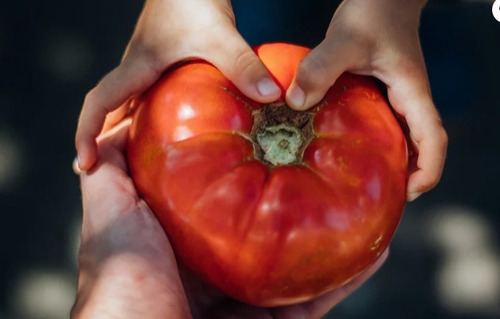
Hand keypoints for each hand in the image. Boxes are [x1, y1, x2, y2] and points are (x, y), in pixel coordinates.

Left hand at [72, 120, 388, 318]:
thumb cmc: (123, 279)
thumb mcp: (112, 213)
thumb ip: (112, 170)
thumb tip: (121, 123)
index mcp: (189, 240)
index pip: (226, 193)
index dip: (251, 165)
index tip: (277, 133)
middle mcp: (221, 269)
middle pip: (269, 226)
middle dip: (298, 197)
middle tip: (329, 161)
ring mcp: (250, 298)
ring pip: (301, 261)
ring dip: (335, 233)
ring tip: (368, 200)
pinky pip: (319, 297)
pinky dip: (349, 276)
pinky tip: (377, 249)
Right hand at [75, 0, 280, 170]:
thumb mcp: (218, 34)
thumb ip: (242, 64)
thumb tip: (270, 97)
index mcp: (137, 68)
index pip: (99, 103)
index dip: (86, 134)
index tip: (84, 163)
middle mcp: (137, 70)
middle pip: (109, 112)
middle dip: (102, 143)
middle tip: (104, 174)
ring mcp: (149, 67)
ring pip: (128, 106)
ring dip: (124, 133)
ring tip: (136, 166)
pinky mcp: (164, 63)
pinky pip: (150, 98)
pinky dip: (150, 119)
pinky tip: (169, 133)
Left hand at [285, 0, 447, 200]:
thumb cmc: (374, 12)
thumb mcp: (345, 39)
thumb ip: (321, 68)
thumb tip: (295, 102)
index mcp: (413, 92)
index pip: (434, 140)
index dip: (428, 171)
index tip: (409, 194)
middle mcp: (409, 99)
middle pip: (421, 148)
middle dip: (408, 176)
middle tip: (380, 199)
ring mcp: (397, 97)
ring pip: (403, 139)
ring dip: (392, 162)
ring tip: (364, 184)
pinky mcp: (382, 92)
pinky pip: (384, 125)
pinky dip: (375, 142)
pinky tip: (348, 149)